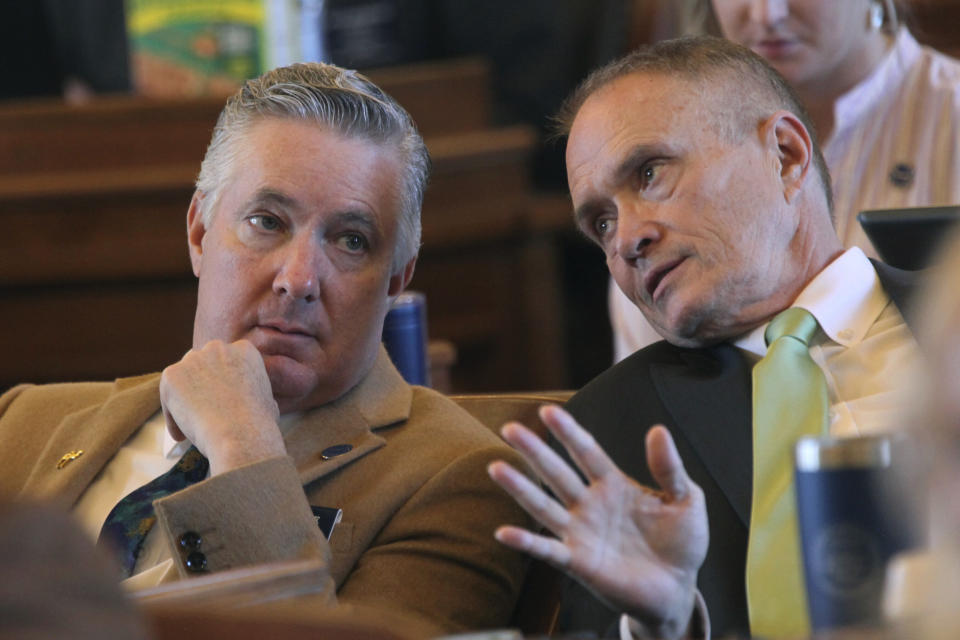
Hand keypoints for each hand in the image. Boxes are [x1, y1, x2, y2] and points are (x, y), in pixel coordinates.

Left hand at [160, 339, 284, 475]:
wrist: (240, 434)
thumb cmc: (259, 424)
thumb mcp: (268, 400)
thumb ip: (254, 392)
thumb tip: (255, 401)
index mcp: (244, 350)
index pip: (226, 360)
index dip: (222, 380)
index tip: (221, 398)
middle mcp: (218, 348)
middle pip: (202, 363)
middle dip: (201, 383)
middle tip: (203, 408)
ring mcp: (193, 360)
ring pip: (183, 379)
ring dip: (185, 398)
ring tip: (191, 424)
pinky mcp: (171, 375)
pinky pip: (168, 397)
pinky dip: (173, 417)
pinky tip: (181, 435)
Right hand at [487, 405, 707, 639]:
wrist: (678, 590)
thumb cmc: (681, 543)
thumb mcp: (686, 499)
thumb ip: (670, 468)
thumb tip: (658, 430)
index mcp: (614, 485)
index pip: (587, 451)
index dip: (569, 432)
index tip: (548, 410)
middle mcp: (591, 505)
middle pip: (558, 473)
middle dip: (534, 450)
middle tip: (510, 428)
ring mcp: (581, 533)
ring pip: (545, 506)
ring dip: (520, 488)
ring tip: (497, 468)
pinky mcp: (579, 563)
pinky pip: (548, 551)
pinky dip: (525, 542)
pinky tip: (504, 533)